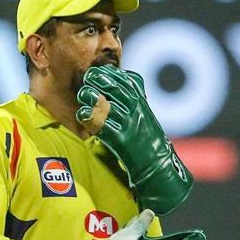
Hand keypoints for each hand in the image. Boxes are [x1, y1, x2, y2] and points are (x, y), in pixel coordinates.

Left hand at [76, 65, 192, 215]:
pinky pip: (102, 126)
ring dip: (92, 97)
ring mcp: (129, 125)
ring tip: (84, 95)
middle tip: (87, 79)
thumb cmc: (147, 139)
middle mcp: (137, 111)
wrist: (157, 167)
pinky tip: (82, 114)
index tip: (96, 71)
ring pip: (108, 104)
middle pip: (116, 88)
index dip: (109, 73)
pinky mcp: (121, 141)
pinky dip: (90, 118)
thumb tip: (115, 76)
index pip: (127, 80)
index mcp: (142, 102)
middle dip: (99, 80)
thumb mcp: (144, 112)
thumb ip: (133, 95)